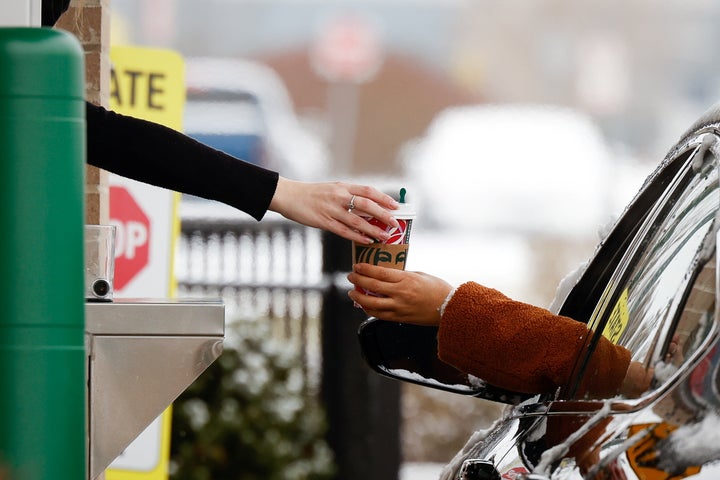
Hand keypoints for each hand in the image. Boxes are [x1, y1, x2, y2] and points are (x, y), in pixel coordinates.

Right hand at [269, 177, 399, 243]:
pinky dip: (357, 236)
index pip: (368, 191)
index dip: (383, 198)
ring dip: (373, 229)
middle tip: (395, 223)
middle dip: (383, 215)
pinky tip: (367, 241)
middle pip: (367, 205)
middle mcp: (339, 196)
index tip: (395, 205)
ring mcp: (331, 209)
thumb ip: (347, 196)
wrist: (289, 196)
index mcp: (342, 186)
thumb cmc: (311, 194)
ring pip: (358, 220)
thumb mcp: (331, 189)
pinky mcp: (324, 222)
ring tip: (385, 236)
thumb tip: (366, 207)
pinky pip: (344, 231)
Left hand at [347, 263, 452, 325]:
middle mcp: (401, 293)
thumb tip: (386, 274)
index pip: (379, 273)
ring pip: (372, 303)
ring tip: (353, 292)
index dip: (365, 269)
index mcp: (406, 279)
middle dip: (358, 280)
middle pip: (372, 286)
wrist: (449, 308)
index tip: (357, 266)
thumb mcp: (419, 275)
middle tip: (351, 276)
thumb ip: (402, 275)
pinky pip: (379, 315)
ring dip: (359, 297)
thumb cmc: (437, 289)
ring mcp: (399, 307)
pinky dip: (369, 310)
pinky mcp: (400, 318)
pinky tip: (364, 305)